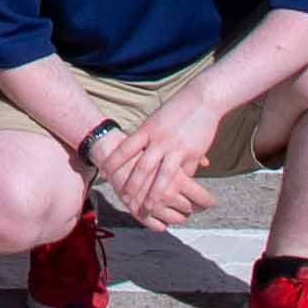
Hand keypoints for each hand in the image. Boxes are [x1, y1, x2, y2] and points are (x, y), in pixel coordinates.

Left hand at [96, 95, 217, 229]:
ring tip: (148, 207)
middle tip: (123, 198)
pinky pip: (184, 174)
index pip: (126, 148)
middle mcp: (160, 140)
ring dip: (154, 194)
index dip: (115, 161)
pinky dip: (179, 185)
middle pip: (143, 167)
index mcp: (147, 129)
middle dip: (132, 184)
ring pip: (163, 176)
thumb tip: (131, 149)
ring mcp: (177, 148)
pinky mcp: (192, 154)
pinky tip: (177, 197)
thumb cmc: (175, 110)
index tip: (105, 173)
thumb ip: (145, 136)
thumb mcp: (155, 120)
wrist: (201, 100)